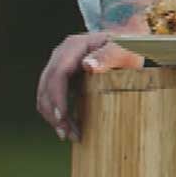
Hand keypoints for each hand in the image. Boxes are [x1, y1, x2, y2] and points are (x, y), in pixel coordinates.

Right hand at [36, 0, 158, 140]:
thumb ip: (109, 56)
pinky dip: (56, 111)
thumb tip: (87, 65)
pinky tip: (67, 125)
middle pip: (47, 86)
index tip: (62, 118)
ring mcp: (60, 64)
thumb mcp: (124, 50)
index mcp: (73, 46)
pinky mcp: (63, 75)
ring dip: (53, 115)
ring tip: (68, 135)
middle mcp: (62, 54)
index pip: (58, 74)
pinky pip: (52, 95)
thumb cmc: (129, 46)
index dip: (57, 97)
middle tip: (67, 134)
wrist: (129, 42)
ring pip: (45, 93)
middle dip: (54, 112)